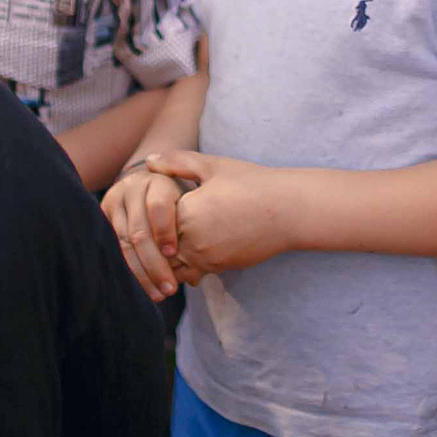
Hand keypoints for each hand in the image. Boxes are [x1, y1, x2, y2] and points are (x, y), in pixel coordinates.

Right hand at [101, 161, 190, 300]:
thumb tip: (195, 275)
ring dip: (143, 273)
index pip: (158, 206)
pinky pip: (115, 249)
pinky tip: (143, 288)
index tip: (173, 254)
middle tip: (170, 289)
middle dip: (155, 264)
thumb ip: (196, 226)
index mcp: (156, 180)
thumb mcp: (190, 201)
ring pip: (125, 244)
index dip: (165, 231)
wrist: (148, 186)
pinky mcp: (102, 218)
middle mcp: (131, 188)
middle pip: (140, 231)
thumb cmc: (178, 200)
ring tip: (159, 294)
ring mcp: (114, 203)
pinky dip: (131, 270)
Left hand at [150, 151, 297, 278]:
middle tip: (160, 224)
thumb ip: (177, 162)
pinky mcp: (220, 268)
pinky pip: (192, 273)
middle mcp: (192, 241)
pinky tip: (195, 248)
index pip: (153, 220)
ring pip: (172, 265)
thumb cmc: (251, 183)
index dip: (153, 212)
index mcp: (186, 212)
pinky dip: (187, 265)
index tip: (157, 202)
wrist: (287, 211)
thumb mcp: (213, 166)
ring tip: (176, 238)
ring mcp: (206, 258)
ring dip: (170, 255)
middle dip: (158, 237)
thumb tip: (148, 162)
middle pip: (159, 246)